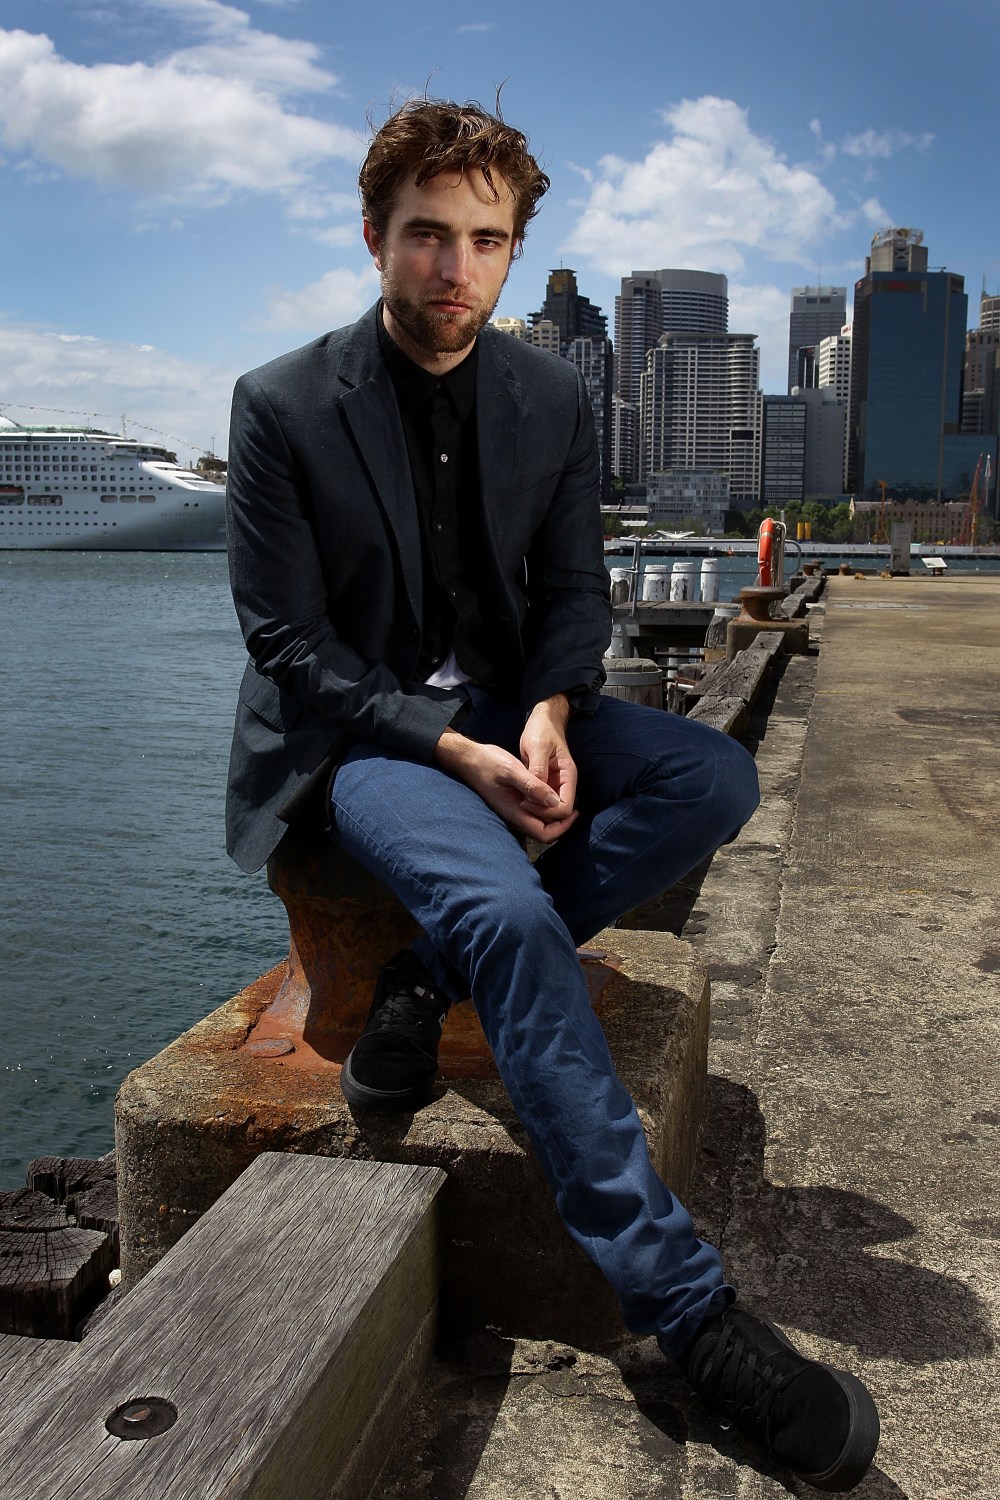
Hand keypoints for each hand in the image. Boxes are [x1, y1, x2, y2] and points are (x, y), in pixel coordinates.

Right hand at [434, 708, 577, 842]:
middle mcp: (513, 815)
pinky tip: (551, 792)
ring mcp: (512, 809)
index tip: (573, 811)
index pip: (543, 834)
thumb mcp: (512, 769)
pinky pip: (533, 812)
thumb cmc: (487, 762)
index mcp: (514, 811)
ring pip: (539, 822)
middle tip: (574, 806)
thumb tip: (555, 802)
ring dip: (554, 815)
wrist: (468, 758)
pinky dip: (545, 807)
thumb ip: (533, 785)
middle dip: (561, 823)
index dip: (562, 827)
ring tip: (566, 798)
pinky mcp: (512, 802)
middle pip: (543, 832)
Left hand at [518, 695, 577, 841]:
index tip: (525, 802)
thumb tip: (540, 796)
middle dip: (541, 815)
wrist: (542, 720)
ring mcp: (555, 785)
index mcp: (568, 776)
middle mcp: (564, 784)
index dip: (546, 812)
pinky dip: (532, 803)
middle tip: (520, 804)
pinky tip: (518, 796)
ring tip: (517, 800)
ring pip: (550, 810)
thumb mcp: (537, 748)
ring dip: (535, 811)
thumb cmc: (541, 730)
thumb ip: (538, 772)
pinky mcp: (545, 784)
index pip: (565, 808)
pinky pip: (541, 801)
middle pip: (559, 813)